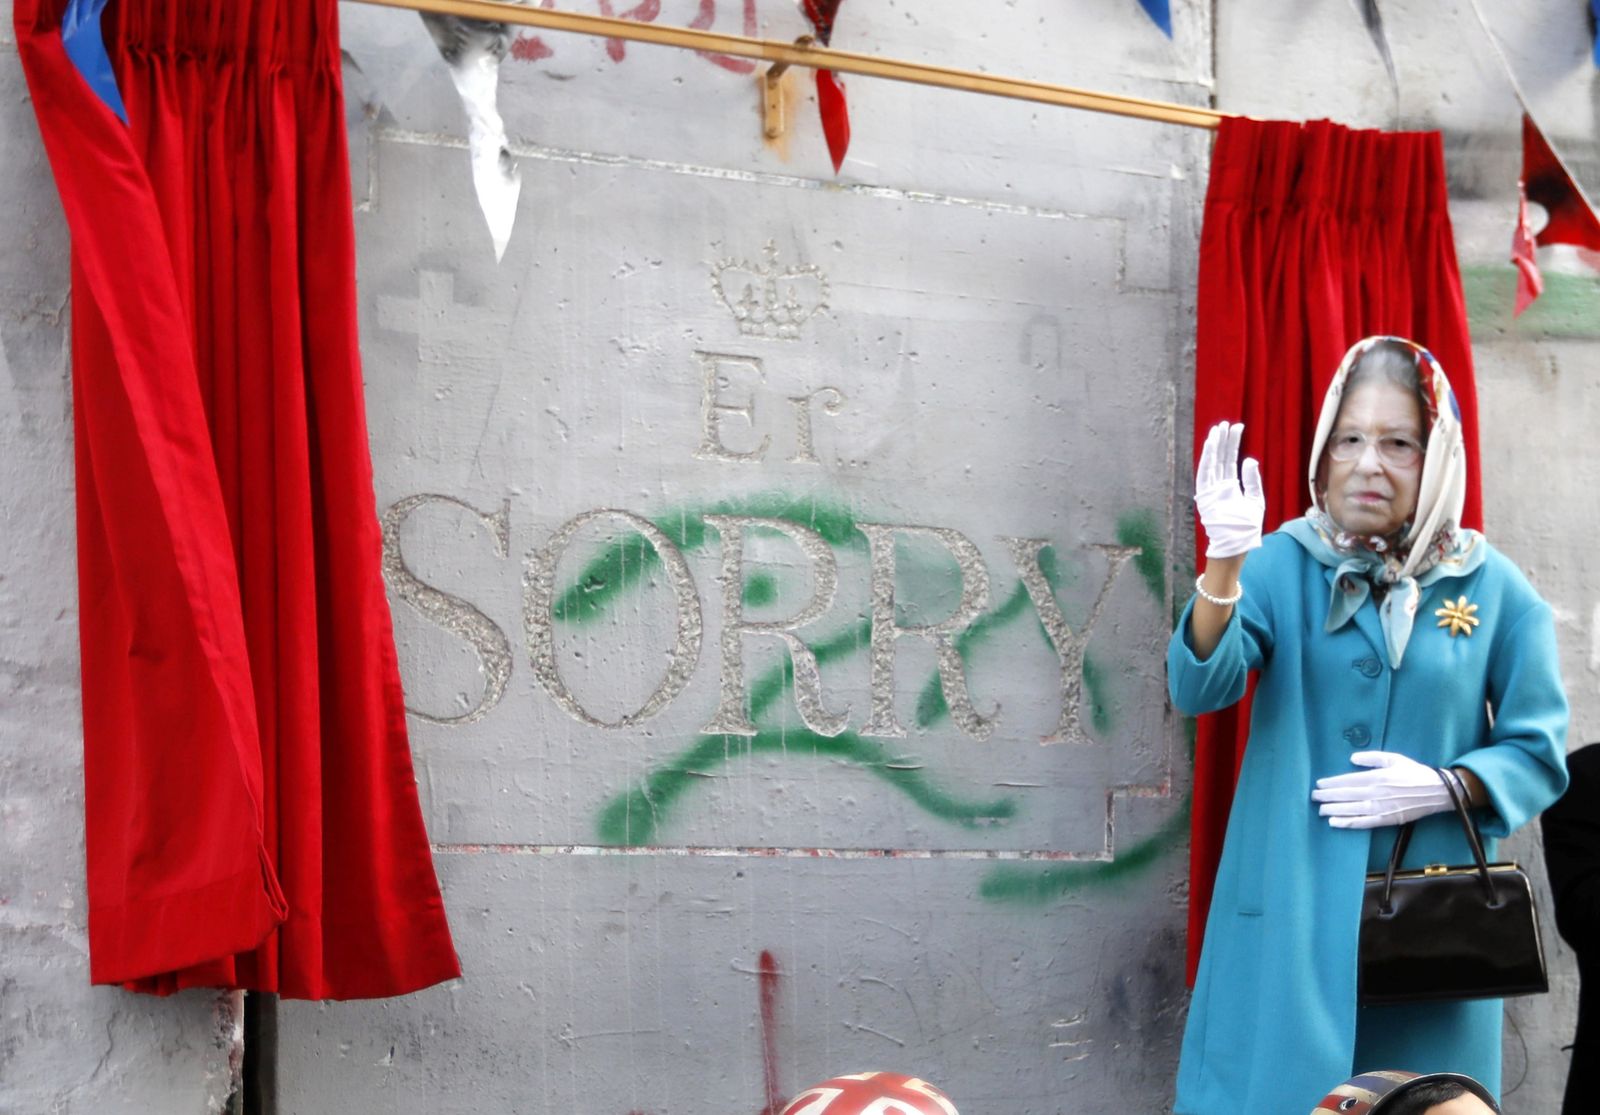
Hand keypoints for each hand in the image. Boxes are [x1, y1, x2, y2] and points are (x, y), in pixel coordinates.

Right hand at [1195, 421, 1264, 558]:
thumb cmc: (1246, 528)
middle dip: (1223, 441)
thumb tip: (1248, 459)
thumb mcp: (1255, 500)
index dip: (1233, 444)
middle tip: (1226, 423)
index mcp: (1230, 487)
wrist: (1237, 544)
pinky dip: (1207, 458)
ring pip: (1211, 463)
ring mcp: (1211, 490)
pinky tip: (1211, 444)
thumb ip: (1252, 480)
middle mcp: (1218, 486)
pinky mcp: (1206, 496)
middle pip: (1220, 458)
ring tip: (1218, 429)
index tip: (1237, 427)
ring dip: (1214, 446)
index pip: (1230, 460)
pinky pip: (1205, 473)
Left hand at [1311, 751, 1453, 828]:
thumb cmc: (1414, 773)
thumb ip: (1372, 758)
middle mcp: (1377, 793)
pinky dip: (1348, 823)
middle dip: (1327, 796)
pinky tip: (1335, 822)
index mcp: (1378, 777)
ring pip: (1352, 810)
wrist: (1437, 791)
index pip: (1348, 780)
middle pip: (1346, 795)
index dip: (1332, 783)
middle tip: (1313, 797)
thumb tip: (1352, 759)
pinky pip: (1364, 823)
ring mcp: (1382, 808)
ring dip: (1333, 810)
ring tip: (1319, 809)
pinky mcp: (1387, 819)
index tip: (1319, 784)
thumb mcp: (1394, 758)